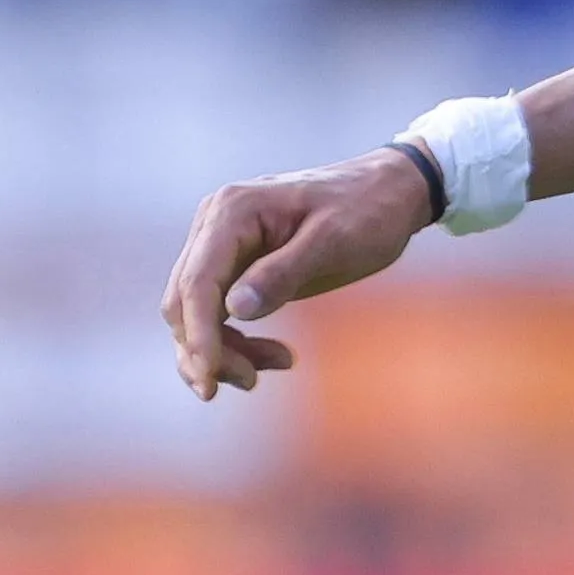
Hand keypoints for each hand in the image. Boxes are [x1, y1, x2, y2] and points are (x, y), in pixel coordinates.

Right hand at [161, 145, 439, 396]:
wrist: (388, 192)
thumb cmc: (367, 211)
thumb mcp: (334, 242)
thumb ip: (283, 273)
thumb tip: (235, 309)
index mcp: (232, 212)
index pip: (196, 284)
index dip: (199, 337)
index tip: (213, 382)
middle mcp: (215, 224)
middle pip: (185, 302)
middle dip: (209, 350)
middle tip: (254, 381)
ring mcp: (221, 243)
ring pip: (196, 312)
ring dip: (224, 350)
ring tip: (279, 362)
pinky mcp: (235, 263)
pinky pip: (217, 311)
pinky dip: (236, 340)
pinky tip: (276, 355)